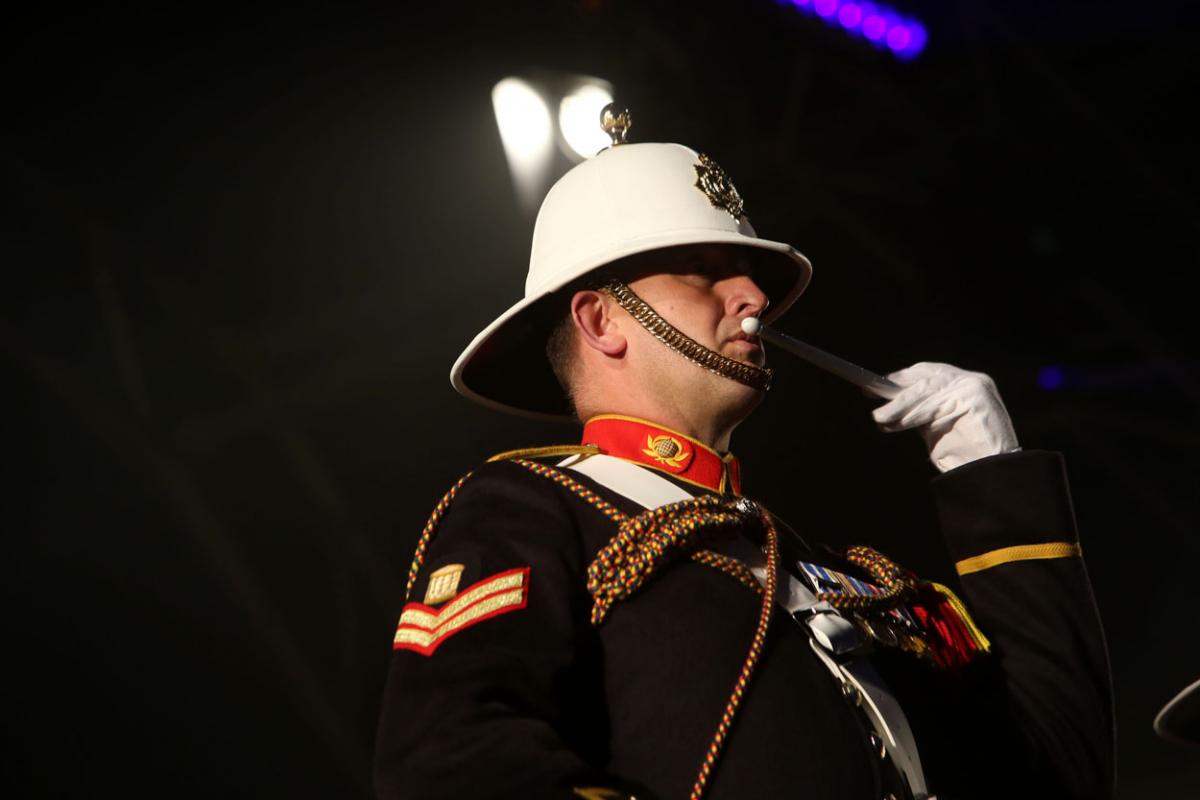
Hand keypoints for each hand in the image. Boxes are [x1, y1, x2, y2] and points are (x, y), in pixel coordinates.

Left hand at [871, 362, 1019, 472]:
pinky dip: (912, 415)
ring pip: (926, 390)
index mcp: (964, 385)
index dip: (903, 377)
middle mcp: (970, 381)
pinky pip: (934, 404)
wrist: (991, 477)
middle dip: (897, 388)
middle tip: (870, 392)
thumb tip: (890, 403)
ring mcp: (974, 387)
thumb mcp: (937, 427)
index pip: (930, 372)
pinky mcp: (974, 397)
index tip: (881, 383)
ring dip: (899, 405)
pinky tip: (895, 423)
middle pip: (926, 377)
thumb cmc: (964, 455)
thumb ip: (921, 411)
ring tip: (880, 417)